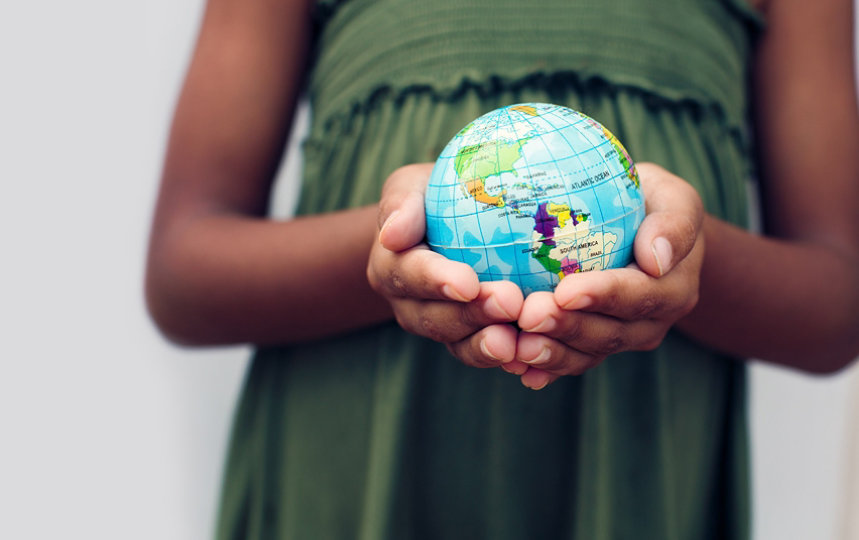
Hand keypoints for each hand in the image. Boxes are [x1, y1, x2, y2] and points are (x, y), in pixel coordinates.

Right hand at [367, 164, 526, 370]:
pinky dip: (508, 357)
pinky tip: (533, 354)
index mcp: (390, 268)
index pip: (409, 275)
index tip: (468, 283)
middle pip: (435, 318)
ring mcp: (440, 328)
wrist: (448, 225)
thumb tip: (392, 234)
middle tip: (510, 303)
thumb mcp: (411, 186)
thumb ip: (401, 204)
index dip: (437, 282)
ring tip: (517, 343)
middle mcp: (409, 305)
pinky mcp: (469, 340)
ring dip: (488, 345)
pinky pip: (485, 354)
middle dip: (472, 316)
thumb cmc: (433, 195)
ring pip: (459, 344)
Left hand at [513, 163, 705, 388]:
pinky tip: (517, 367)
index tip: (564, 291)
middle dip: (567, 328)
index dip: (601, 296)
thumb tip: (656, 258)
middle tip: (528, 316)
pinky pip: (569, 361)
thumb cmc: (650, 201)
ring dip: (551, 353)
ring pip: (586, 354)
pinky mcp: (594, 347)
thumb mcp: (673, 198)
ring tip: (518, 347)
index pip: (638, 296)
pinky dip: (544, 368)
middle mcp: (650, 322)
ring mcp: (621, 339)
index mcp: (673, 288)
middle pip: (609, 333)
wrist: (640, 229)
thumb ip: (675, 224)